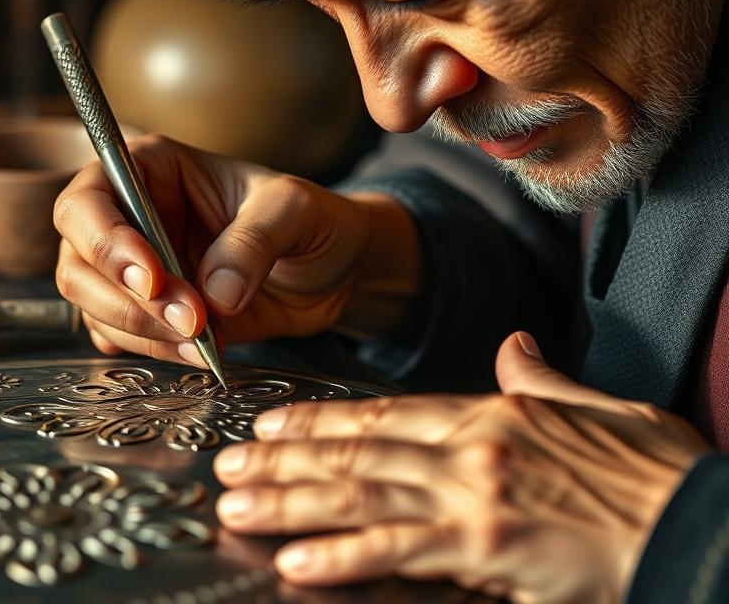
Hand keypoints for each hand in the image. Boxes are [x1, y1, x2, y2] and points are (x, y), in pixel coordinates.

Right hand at [54, 134, 421, 364]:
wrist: (336, 273)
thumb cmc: (313, 223)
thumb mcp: (295, 211)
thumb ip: (254, 241)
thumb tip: (215, 293)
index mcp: (153, 169)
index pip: (90, 200)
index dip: (106, 242)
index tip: (151, 279)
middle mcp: (132, 217)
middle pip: (79, 261)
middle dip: (129, 300)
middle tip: (190, 320)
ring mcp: (135, 269)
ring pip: (93, 306)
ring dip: (142, 332)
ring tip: (203, 340)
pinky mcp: (149, 314)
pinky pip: (121, 339)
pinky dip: (152, 353)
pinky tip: (197, 352)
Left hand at [213, 332, 711, 602]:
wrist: (698, 525)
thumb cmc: (655, 473)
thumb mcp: (599, 406)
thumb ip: (541, 379)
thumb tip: (514, 347)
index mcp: (488, 414)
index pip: (382, 413)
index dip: (319, 418)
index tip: (270, 422)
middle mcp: (466, 448)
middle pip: (354, 449)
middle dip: (282, 457)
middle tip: (227, 463)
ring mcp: (471, 495)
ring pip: (358, 492)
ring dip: (289, 499)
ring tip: (237, 504)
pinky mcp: (485, 546)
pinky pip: (397, 549)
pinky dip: (342, 555)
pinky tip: (297, 561)